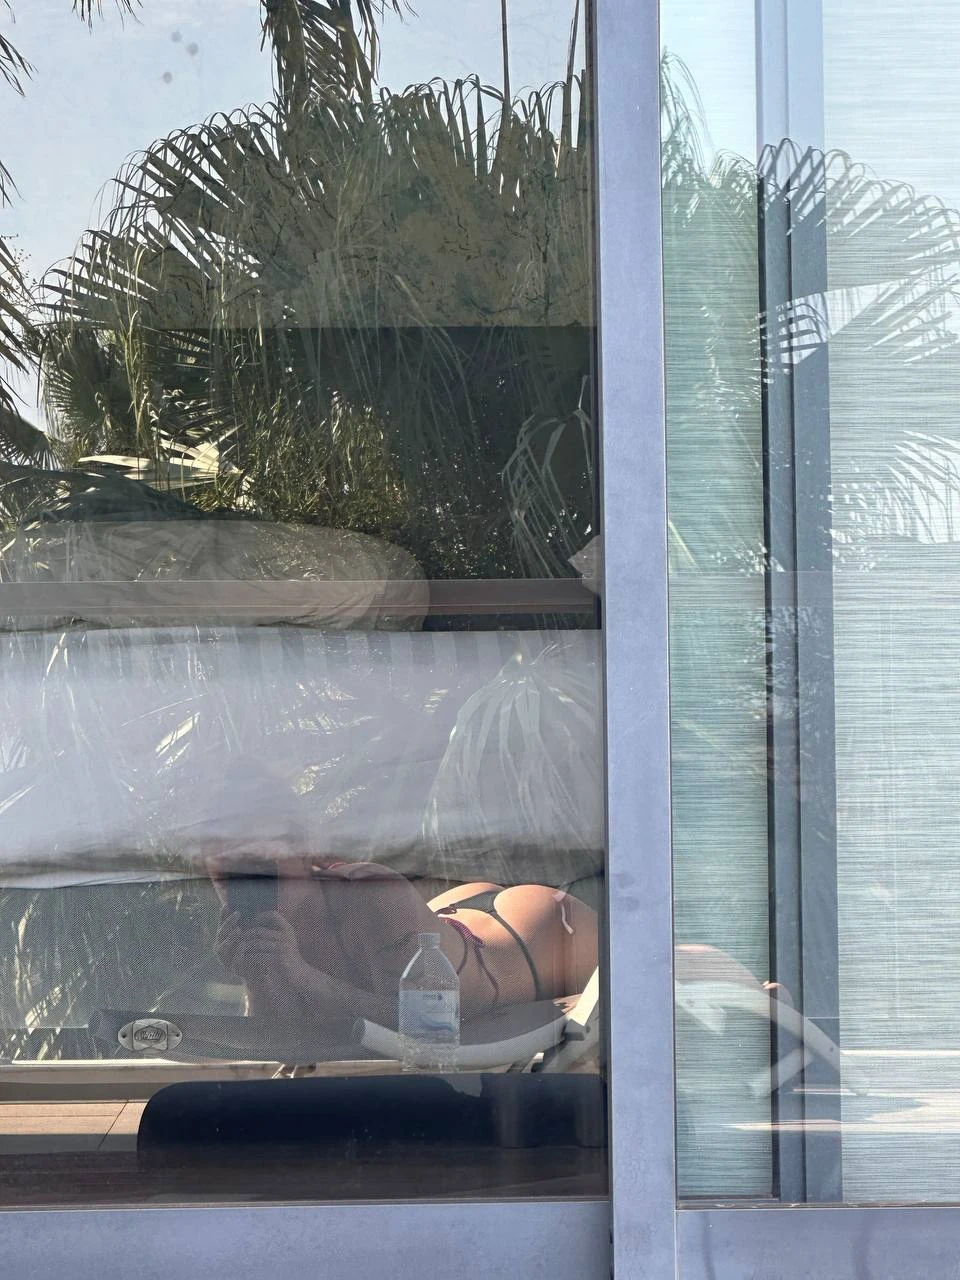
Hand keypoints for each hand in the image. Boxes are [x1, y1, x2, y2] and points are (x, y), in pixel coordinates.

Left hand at [216, 909, 313, 1023]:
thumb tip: (256, 923)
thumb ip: (275, 933)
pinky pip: (257, 956)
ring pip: (256, 944)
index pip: (273, 915)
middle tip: (236, 940)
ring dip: (244, 948)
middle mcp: (286, 936)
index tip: (251, 923)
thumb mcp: (285, 941)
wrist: (300, 975)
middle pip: (258, 931)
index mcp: (287, 929)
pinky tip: (242, 961)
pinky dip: (248, 959)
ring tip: (236, 951)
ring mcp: (282, 947)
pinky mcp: (278, 960)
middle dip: (245, 935)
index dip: (260, 917)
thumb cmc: (289, 958)